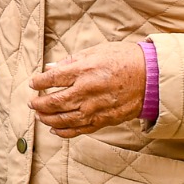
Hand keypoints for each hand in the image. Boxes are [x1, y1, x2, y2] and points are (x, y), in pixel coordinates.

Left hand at [28, 41, 146, 136]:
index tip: (33, 83)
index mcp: (84, 70)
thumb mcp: (96, 51)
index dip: (38, 82)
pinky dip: (65, 131)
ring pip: (64, 119)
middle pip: (55, 102)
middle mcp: (87, 91)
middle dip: (39, 104)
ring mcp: (96, 108)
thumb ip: (71, 61)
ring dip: (48, 119)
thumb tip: (50, 67)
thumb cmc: (124, 59)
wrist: (152, 77)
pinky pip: (80, 129)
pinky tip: (55, 130)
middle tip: (32, 102)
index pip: (52, 78)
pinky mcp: (104, 120)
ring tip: (39, 116)